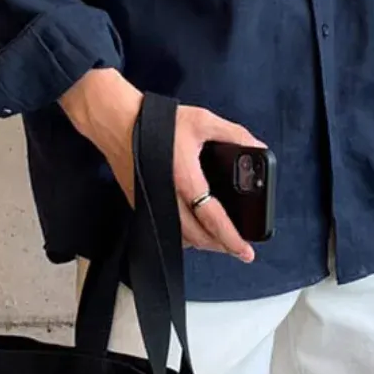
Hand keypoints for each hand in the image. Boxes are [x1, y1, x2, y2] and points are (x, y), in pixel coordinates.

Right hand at [60, 69, 260, 261]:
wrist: (115, 122)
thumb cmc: (155, 121)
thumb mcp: (203, 121)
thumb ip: (233, 134)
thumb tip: (258, 147)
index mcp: (185, 179)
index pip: (212, 219)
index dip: (231, 238)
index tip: (246, 252)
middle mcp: (167, 197)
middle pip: (197, 237)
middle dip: (220, 246)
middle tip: (238, 249)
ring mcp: (152, 203)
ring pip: (180, 237)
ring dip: (201, 242)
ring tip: (219, 240)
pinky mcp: (140, 203)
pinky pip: (165, 228)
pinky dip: (183, 234)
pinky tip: (193, 227)